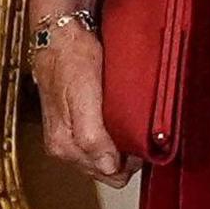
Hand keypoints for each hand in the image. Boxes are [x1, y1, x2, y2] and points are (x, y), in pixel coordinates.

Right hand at [22, 0, 132, 187]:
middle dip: (128, 158)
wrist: (60, 34)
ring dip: (122, 146)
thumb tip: (109, 168)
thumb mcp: (83, 97)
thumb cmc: (72, 60)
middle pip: (107, 170)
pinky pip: (101, 142)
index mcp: (64, 145)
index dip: (132, 163)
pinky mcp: (75, 122)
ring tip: (138, 127)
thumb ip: (92, 136)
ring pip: (105, 157)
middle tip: (147, 136)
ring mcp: (69, 135)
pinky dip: (116, 134)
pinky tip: (126, 120)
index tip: (149, 147)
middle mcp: (64, 146)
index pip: (108, 174)